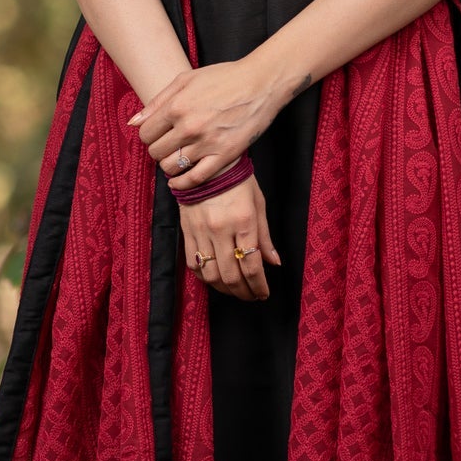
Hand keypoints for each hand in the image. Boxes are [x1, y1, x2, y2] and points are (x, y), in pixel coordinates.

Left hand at [128, 57, 287, 188]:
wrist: (261, 84)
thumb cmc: (224, 77)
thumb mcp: (186, 80)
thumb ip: (158, 101)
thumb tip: (134, 123)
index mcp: (177, 106)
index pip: (145, 134)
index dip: (148, 136)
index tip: (157, 135)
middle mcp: (189, 127)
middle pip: (156, 152)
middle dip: (158, 150)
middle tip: (168, 146)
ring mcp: (207, 143)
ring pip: (171, 167)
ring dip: (169, 165)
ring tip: (177, 158)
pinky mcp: (224, 156)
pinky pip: (196, 179)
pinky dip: (183, 183)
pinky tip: (179, 181)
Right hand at [181, 177, 281, 300]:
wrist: (207, 163)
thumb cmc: (238, 181)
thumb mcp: (259, 204)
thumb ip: (265, 237)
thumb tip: (274, 263)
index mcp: (244, 222)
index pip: (252, 265)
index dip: (259, 286)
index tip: (264, 293)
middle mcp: (221, 230)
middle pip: (231, 275)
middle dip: (244, 292)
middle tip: (252, 296)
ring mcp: (201, 231)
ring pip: (211, 274)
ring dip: (224, 289)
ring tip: (235, 290)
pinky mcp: (187, 231)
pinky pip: (193, 263)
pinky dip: (205, 277)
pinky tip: (215, 279)